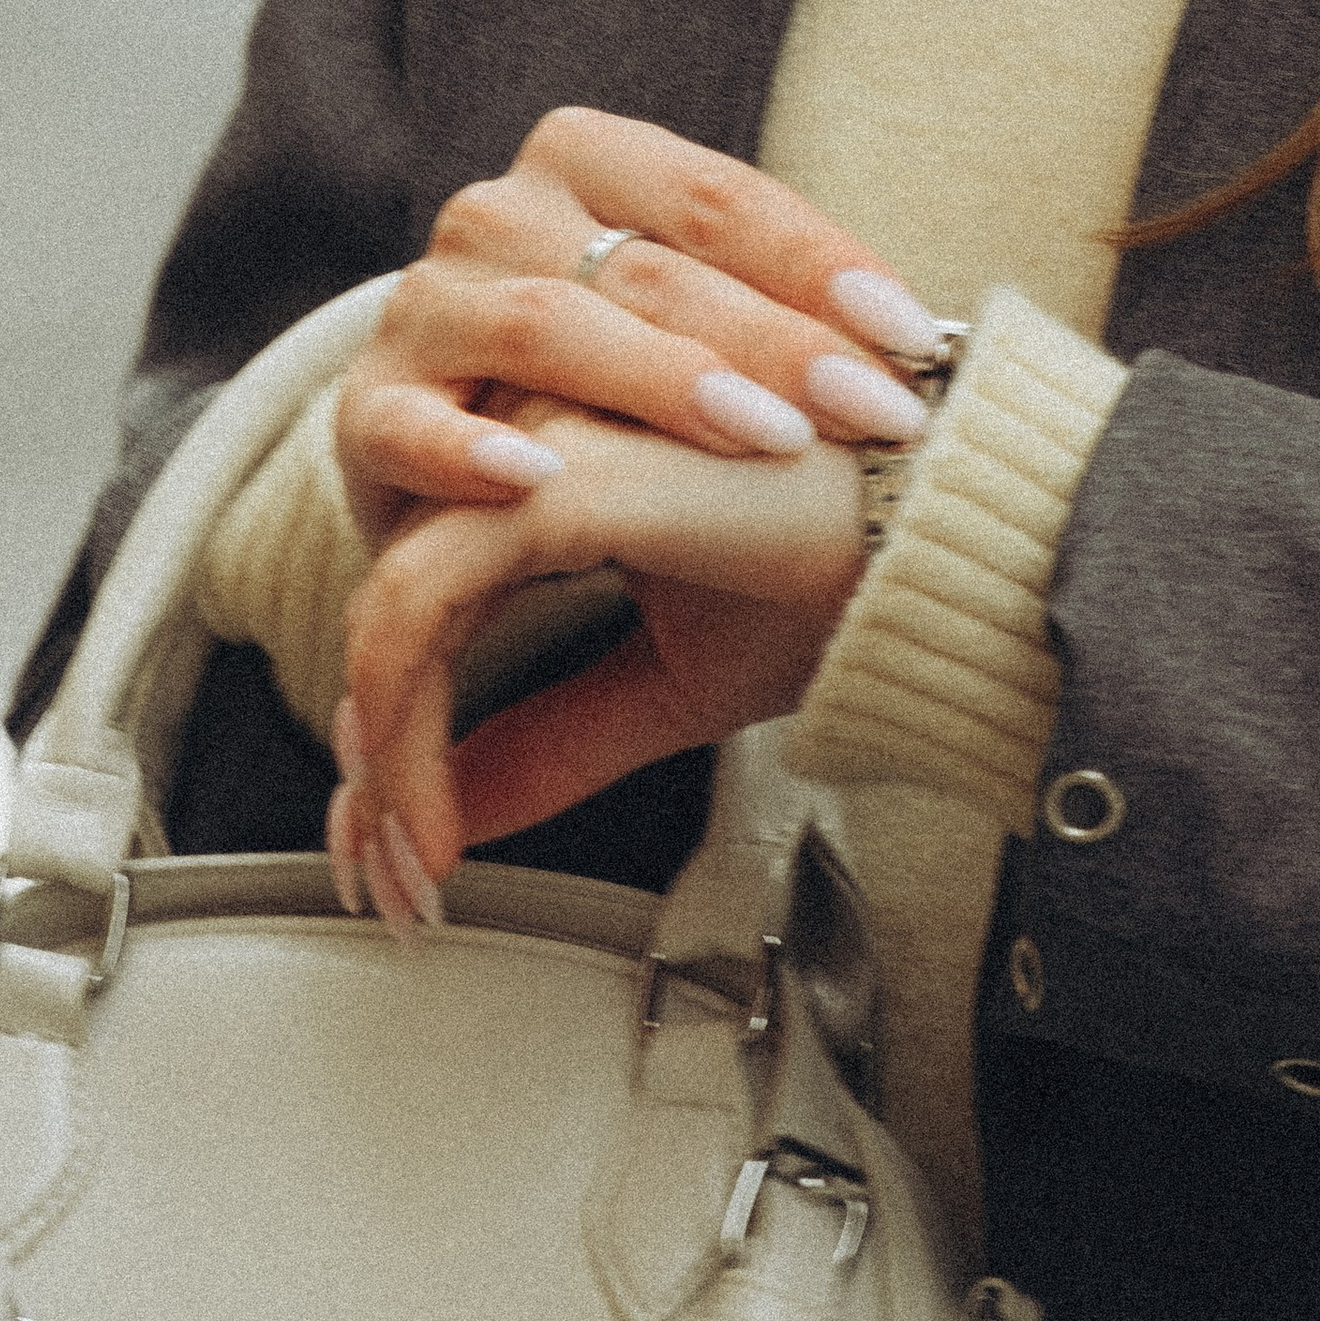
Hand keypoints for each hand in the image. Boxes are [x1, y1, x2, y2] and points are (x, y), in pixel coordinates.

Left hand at [324, 397, 866, 920]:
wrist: (943, 544)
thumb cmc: (840, 575)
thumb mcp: (675, 682)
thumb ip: (558, 737)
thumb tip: (456, 817)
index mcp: (564, 472)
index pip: (433, 600)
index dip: (399, 733)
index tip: (401, 849)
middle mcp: (538, 441)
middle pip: (396, 606)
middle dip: (376, 759)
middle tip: (388, 879)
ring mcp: (545, 448)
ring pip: (393, 608)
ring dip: (385, 756)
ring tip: (413, 865)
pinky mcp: (561, 478)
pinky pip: (424, 600)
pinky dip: (405, 719)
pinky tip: (436, 819)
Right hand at [336, 108, 948, 545]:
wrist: (460, 454)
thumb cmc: (618, 383)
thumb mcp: (702, 325)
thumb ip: (785, 312)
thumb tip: (932, 346)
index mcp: (585, 159)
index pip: (717, 197)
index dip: (821, 262)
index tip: (919, 338)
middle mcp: (497, 213)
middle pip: (651, 267)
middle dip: (777, 341)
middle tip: (875, 409)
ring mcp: (427, 307)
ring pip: (547, 327)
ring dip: (661, 384)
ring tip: (761, 437)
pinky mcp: (364, 412)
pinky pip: (411, 426)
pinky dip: (469, 453)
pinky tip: (540, 480)